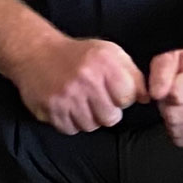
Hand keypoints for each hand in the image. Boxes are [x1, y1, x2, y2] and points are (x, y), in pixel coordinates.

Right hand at [12, 35, 147, 134]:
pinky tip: (68, 106)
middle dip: (106, 110)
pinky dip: (71, 121)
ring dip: (88, 117)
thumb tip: (146, 98)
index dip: (123, 97)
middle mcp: (86, 79)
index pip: (128, 97)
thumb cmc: (78, 55)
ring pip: (91, 126)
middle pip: (111, 117)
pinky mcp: (52, 110)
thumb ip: (133, 74)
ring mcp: (67, 96)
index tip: (114, 90)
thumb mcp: (109, 53)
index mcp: (104, 62)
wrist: (36, 53)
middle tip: (95, 97)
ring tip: (80, 100)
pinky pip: (71, 130)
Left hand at [148, 49, 182, 147]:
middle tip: (171, 99)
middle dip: (167, 108)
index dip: (166, 93)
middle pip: (175, 116)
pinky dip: (179, 132)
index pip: (177, 94)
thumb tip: (157, 93)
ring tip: (178, 107)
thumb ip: (161, 71)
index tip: (169, 88)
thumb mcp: (170, 59)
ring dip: (172, 121)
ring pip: (178, 130)